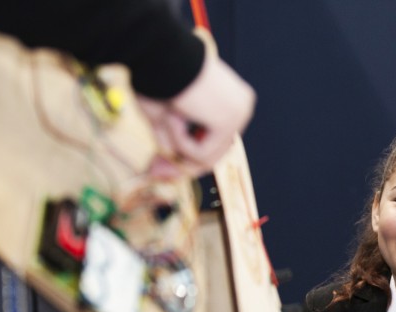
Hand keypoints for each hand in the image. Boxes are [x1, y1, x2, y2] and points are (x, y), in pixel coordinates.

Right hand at [138, 53, 255, 178]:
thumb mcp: (162, 119)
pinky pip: (202, 154)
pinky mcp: (229, 121)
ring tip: (168, 115)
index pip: (215, 143)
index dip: (187, 159)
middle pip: (214, 154)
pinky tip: (175, 114)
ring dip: (177, 142)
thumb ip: (167, 145)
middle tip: (154, 170)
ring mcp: (239, 114)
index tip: (159, 168)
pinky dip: (180, 140)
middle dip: (181, 165)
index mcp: (230, 100)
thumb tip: (158, 173)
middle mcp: (241, 107)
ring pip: (207, 157)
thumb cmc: (155, 77)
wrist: (157, 53)